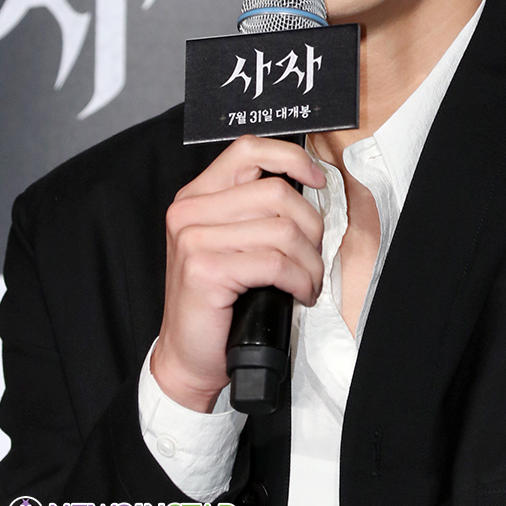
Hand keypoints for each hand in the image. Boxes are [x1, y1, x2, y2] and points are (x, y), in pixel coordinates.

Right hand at [150, 135, 325, 411]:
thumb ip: (256, 210)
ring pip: (282, 229)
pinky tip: (300, 293)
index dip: (291, 157)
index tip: (317, 180)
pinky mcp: (204, 270)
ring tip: (309, 280)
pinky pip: (275, 263)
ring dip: (310, 261)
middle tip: (313, 255)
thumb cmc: (220, 300)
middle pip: (276, 192)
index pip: (248, 149)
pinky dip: (300, 280)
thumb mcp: (232, 242)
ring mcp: (193, 239)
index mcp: (198, 195)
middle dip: (311, 226)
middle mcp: (190, 210)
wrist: (188, 356)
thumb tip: (310, 186)